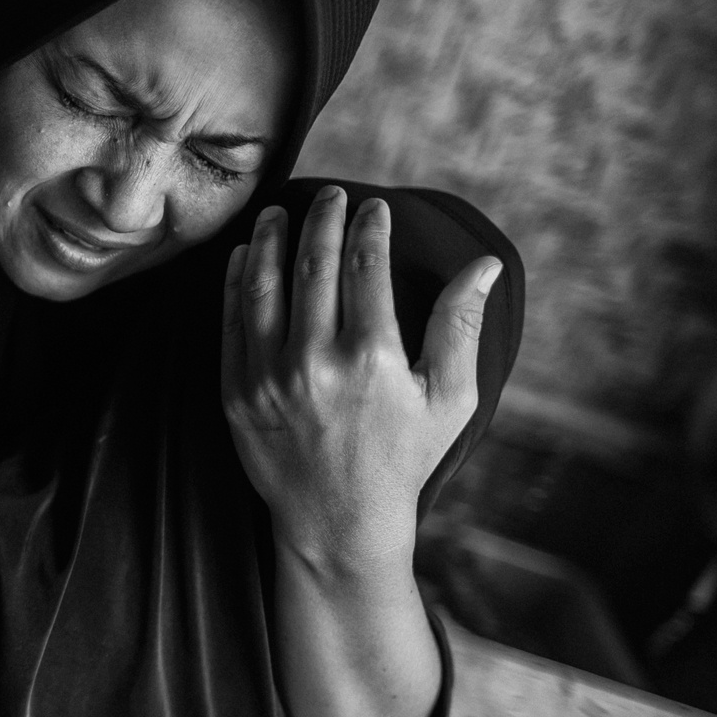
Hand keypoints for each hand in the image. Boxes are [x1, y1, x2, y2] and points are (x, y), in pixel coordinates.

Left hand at [221, 187, 500, 570]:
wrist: (337, 522)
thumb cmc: (403, 458)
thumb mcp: (450, 397)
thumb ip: (461, 325)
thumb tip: (484, 263)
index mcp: (371, 358)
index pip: (366, 267)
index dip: (368, 228)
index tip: (372, 206)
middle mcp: (314, 363)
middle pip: (313, 266)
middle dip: (321, 220)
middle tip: (327, 193)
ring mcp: (268, 378)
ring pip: (263, 287)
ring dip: (271, 240)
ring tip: (278, 211)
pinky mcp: (236, 394)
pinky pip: (232, 323)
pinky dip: (236, 282)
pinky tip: (246, 255)